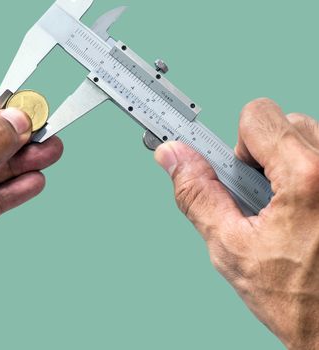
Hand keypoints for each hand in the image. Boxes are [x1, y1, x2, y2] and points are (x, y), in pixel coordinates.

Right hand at [155, 98, 318, 348]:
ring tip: (285, 208)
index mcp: (307, 177)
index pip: (259, 115)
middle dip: (264, 155)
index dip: (237, 145)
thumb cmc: (298, 299)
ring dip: (289, 164)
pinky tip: (305, 211)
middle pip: (287, 123)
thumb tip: (173, 157)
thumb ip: (198, 194)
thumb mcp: (231, 248)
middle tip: (262, 199)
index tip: (231, 165)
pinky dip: (309, 174)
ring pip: (310, 138)